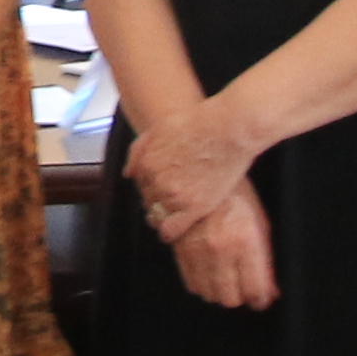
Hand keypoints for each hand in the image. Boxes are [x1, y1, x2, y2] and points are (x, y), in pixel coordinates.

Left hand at [126, 108, 249, 248]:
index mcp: (146, 163)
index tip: (168, 185)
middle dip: (160, 200)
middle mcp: (155, 181)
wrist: (228, 130)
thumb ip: (139, 150)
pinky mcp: (193, 208)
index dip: (154, 185)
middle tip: (179, 195)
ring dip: (166, 214)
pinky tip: (181, 225)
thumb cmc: (199, 124)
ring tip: (182, 209)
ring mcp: (174, 196)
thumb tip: (128, 174)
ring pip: (157, 216)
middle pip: (148, 200)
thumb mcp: (161, 128)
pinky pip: (170, 230)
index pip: (141, 184)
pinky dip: (170, 231)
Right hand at [169, 187, 275, 307]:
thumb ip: (266, 260)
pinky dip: (202, 284)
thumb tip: (272, 293)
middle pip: (230, 298)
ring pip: (209, 294)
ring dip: (220, 291)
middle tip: (244, 287)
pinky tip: (210, 272)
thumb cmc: (236, 196)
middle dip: (240, 296)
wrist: (198, 172)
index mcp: (245, 240)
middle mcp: (219, 248)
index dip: (260, 298)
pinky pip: (191, 283)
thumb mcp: (259, 223)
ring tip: (227, 278)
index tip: (261, 298)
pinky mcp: (179, 249)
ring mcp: (196, 249)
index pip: (255, 289)